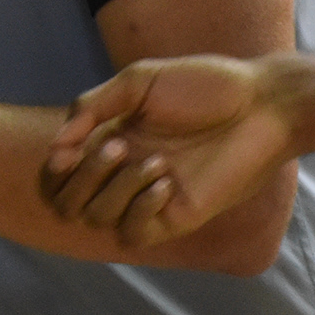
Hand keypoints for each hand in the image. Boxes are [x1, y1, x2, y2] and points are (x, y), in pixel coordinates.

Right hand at [37, 55, 295, 250]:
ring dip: (118, 189)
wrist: (260, 104)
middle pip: (69, 204)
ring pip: (99, 219)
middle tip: (117, 147)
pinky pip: (136, 233)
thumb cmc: (204, 86)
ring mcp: (149, 199)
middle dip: (84, 178)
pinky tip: (165, 183)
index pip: (59, 175)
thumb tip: (57, 146)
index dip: (53, 170)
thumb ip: (93, 106)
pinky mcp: (177, 217)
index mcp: (110, 141)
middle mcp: (123, 174)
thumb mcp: (139, 81)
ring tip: (156, 161)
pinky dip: (140, 208)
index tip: (65, 151)